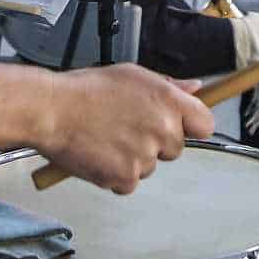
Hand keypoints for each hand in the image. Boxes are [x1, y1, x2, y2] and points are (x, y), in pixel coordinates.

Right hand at [36, 65, 214, 194]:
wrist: (53, 111)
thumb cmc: (87, 89)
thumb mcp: (132, 76)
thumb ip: (169, 86)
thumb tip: (195, 89)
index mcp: (168, 101)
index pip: (205, 124)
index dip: (192, 126)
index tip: (181, 126)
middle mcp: (162, 130)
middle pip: (176, 148)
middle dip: (156, 142)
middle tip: (128, 128)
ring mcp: (144, 157)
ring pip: (150, 166)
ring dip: (133, 158)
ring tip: (107, 138)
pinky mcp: (125, 178)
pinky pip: (129, 182)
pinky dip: (116, 174)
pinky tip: (100, 155)